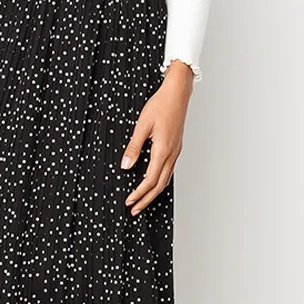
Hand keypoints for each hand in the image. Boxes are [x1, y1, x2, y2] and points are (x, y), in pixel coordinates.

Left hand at [121, 59, 193, 215]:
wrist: (177, 93)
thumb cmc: (160, 105)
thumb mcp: (141, 126)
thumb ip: (133, 147)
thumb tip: (125, 165)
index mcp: (163, 150)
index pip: (150, 180)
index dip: (139, 193)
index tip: (129, 201)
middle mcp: (172, 154)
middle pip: (159, 185)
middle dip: (146, 200)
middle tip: (135, 210)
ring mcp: (175, 152)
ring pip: (165, 179)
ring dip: (153, 193)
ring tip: (142, 201)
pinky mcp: (175, 148)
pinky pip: (168, 170)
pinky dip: (159, 181)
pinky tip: (152, 183)